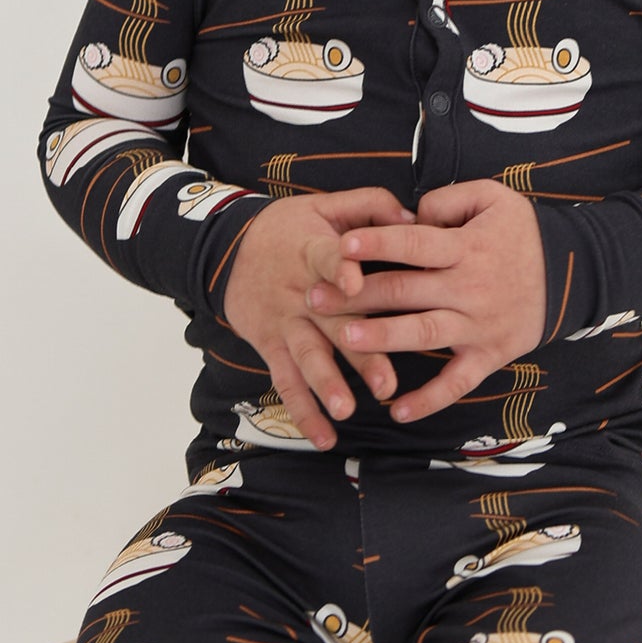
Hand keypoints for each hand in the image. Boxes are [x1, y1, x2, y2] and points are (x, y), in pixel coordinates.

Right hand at [218, 187, 416, 449]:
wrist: (227, 250)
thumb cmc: (289, 228)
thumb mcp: (324, 204)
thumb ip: (370, 206)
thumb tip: (414, 218)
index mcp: (313, 252)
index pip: (327, 260)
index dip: (341, 269)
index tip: (356, 283)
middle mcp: (299, 292)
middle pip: (330, 323)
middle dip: (357, 352)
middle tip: (385, 382)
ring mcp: (284, 323)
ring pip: (305, 357)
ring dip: (325, 386)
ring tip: (345, 411)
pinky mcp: (271, 346)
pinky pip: (286, 382)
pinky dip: (302, 412)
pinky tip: (323, 438)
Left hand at [304, 178, 546, 424]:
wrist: (571, 273)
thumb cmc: (522, 233)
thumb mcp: (493, 198)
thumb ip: (449, 200)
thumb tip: (413, 215)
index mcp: (466, 248)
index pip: (414, 245)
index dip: (377, 243)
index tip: (342, 244)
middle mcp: (469, 288)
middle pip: (406, 292)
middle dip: (357, 295)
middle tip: (314, 297)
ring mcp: (478, 325)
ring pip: (423, 335)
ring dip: (383, 340)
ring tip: (345, 341)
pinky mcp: (488, 355)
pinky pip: (456, 382)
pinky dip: (429, 400)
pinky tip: (397, 410)